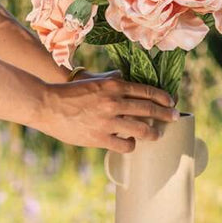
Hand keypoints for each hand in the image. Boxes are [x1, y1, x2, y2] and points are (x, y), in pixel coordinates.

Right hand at [41, 73, 177, 153]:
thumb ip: (112, 79)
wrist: (47, 105)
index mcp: (114, 85)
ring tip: (156, 135)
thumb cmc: (70, 92)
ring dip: (152, 133)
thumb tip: (126, 77)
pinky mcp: (99, 137)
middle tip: (174, 118)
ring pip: (141, 129)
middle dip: (165, 114)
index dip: (163, 98)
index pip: (147, 91)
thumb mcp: (94, 80)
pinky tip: (130, 144)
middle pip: (149, 109)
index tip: (171, 102)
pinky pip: (124, 144)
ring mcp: (108, 121)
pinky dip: (131, 145)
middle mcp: (114, 102)